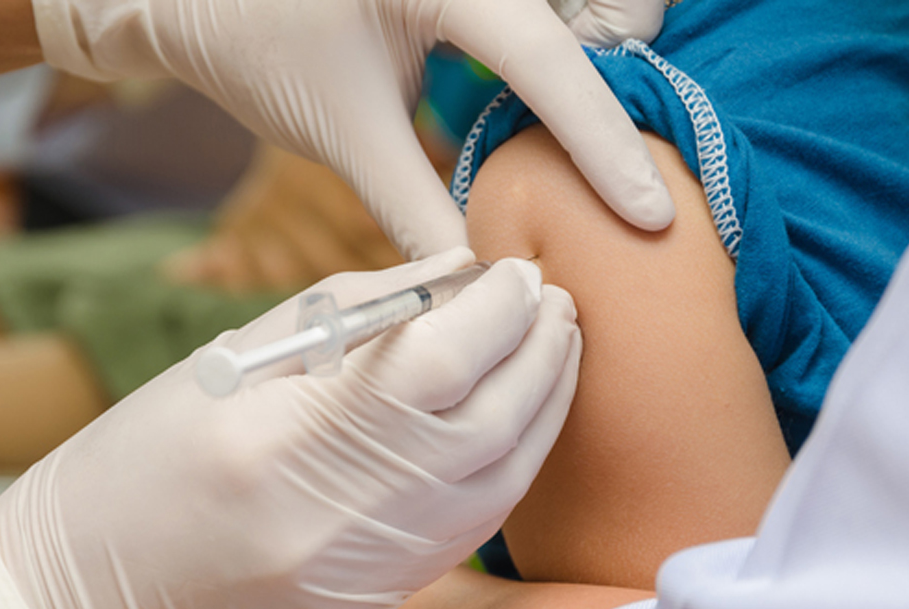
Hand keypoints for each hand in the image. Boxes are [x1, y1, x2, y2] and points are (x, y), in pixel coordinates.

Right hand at [0, 248, 582, 608]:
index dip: (497, 309)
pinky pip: (477, 526)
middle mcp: (339, 515)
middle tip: (552, 299)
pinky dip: (512, 461)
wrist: (94, 582)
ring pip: (502, 481)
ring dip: (543, 405)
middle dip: (540, 351)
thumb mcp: (237, 358)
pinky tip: (518, 416)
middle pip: (490, 423)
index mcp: (285, 437)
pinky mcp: (378, 595)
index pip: (437, 363)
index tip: (517, 270)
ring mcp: (365, 568)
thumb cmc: (145, 456)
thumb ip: (356, 310)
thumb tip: (454, 275)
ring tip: (554, 347)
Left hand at [32, 0, 675, 259]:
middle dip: (617, 73)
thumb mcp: (346, 132)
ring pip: (576, 11)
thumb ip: (419, 206)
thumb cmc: (260, 48)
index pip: (543, 59)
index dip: (601, 143)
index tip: (648, 215)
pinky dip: (560, 65)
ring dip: (595, 65)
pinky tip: (558, 114)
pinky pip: (541, 18)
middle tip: (624, 169)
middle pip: (597, 10)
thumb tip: (482, 282)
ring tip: (596, 148)